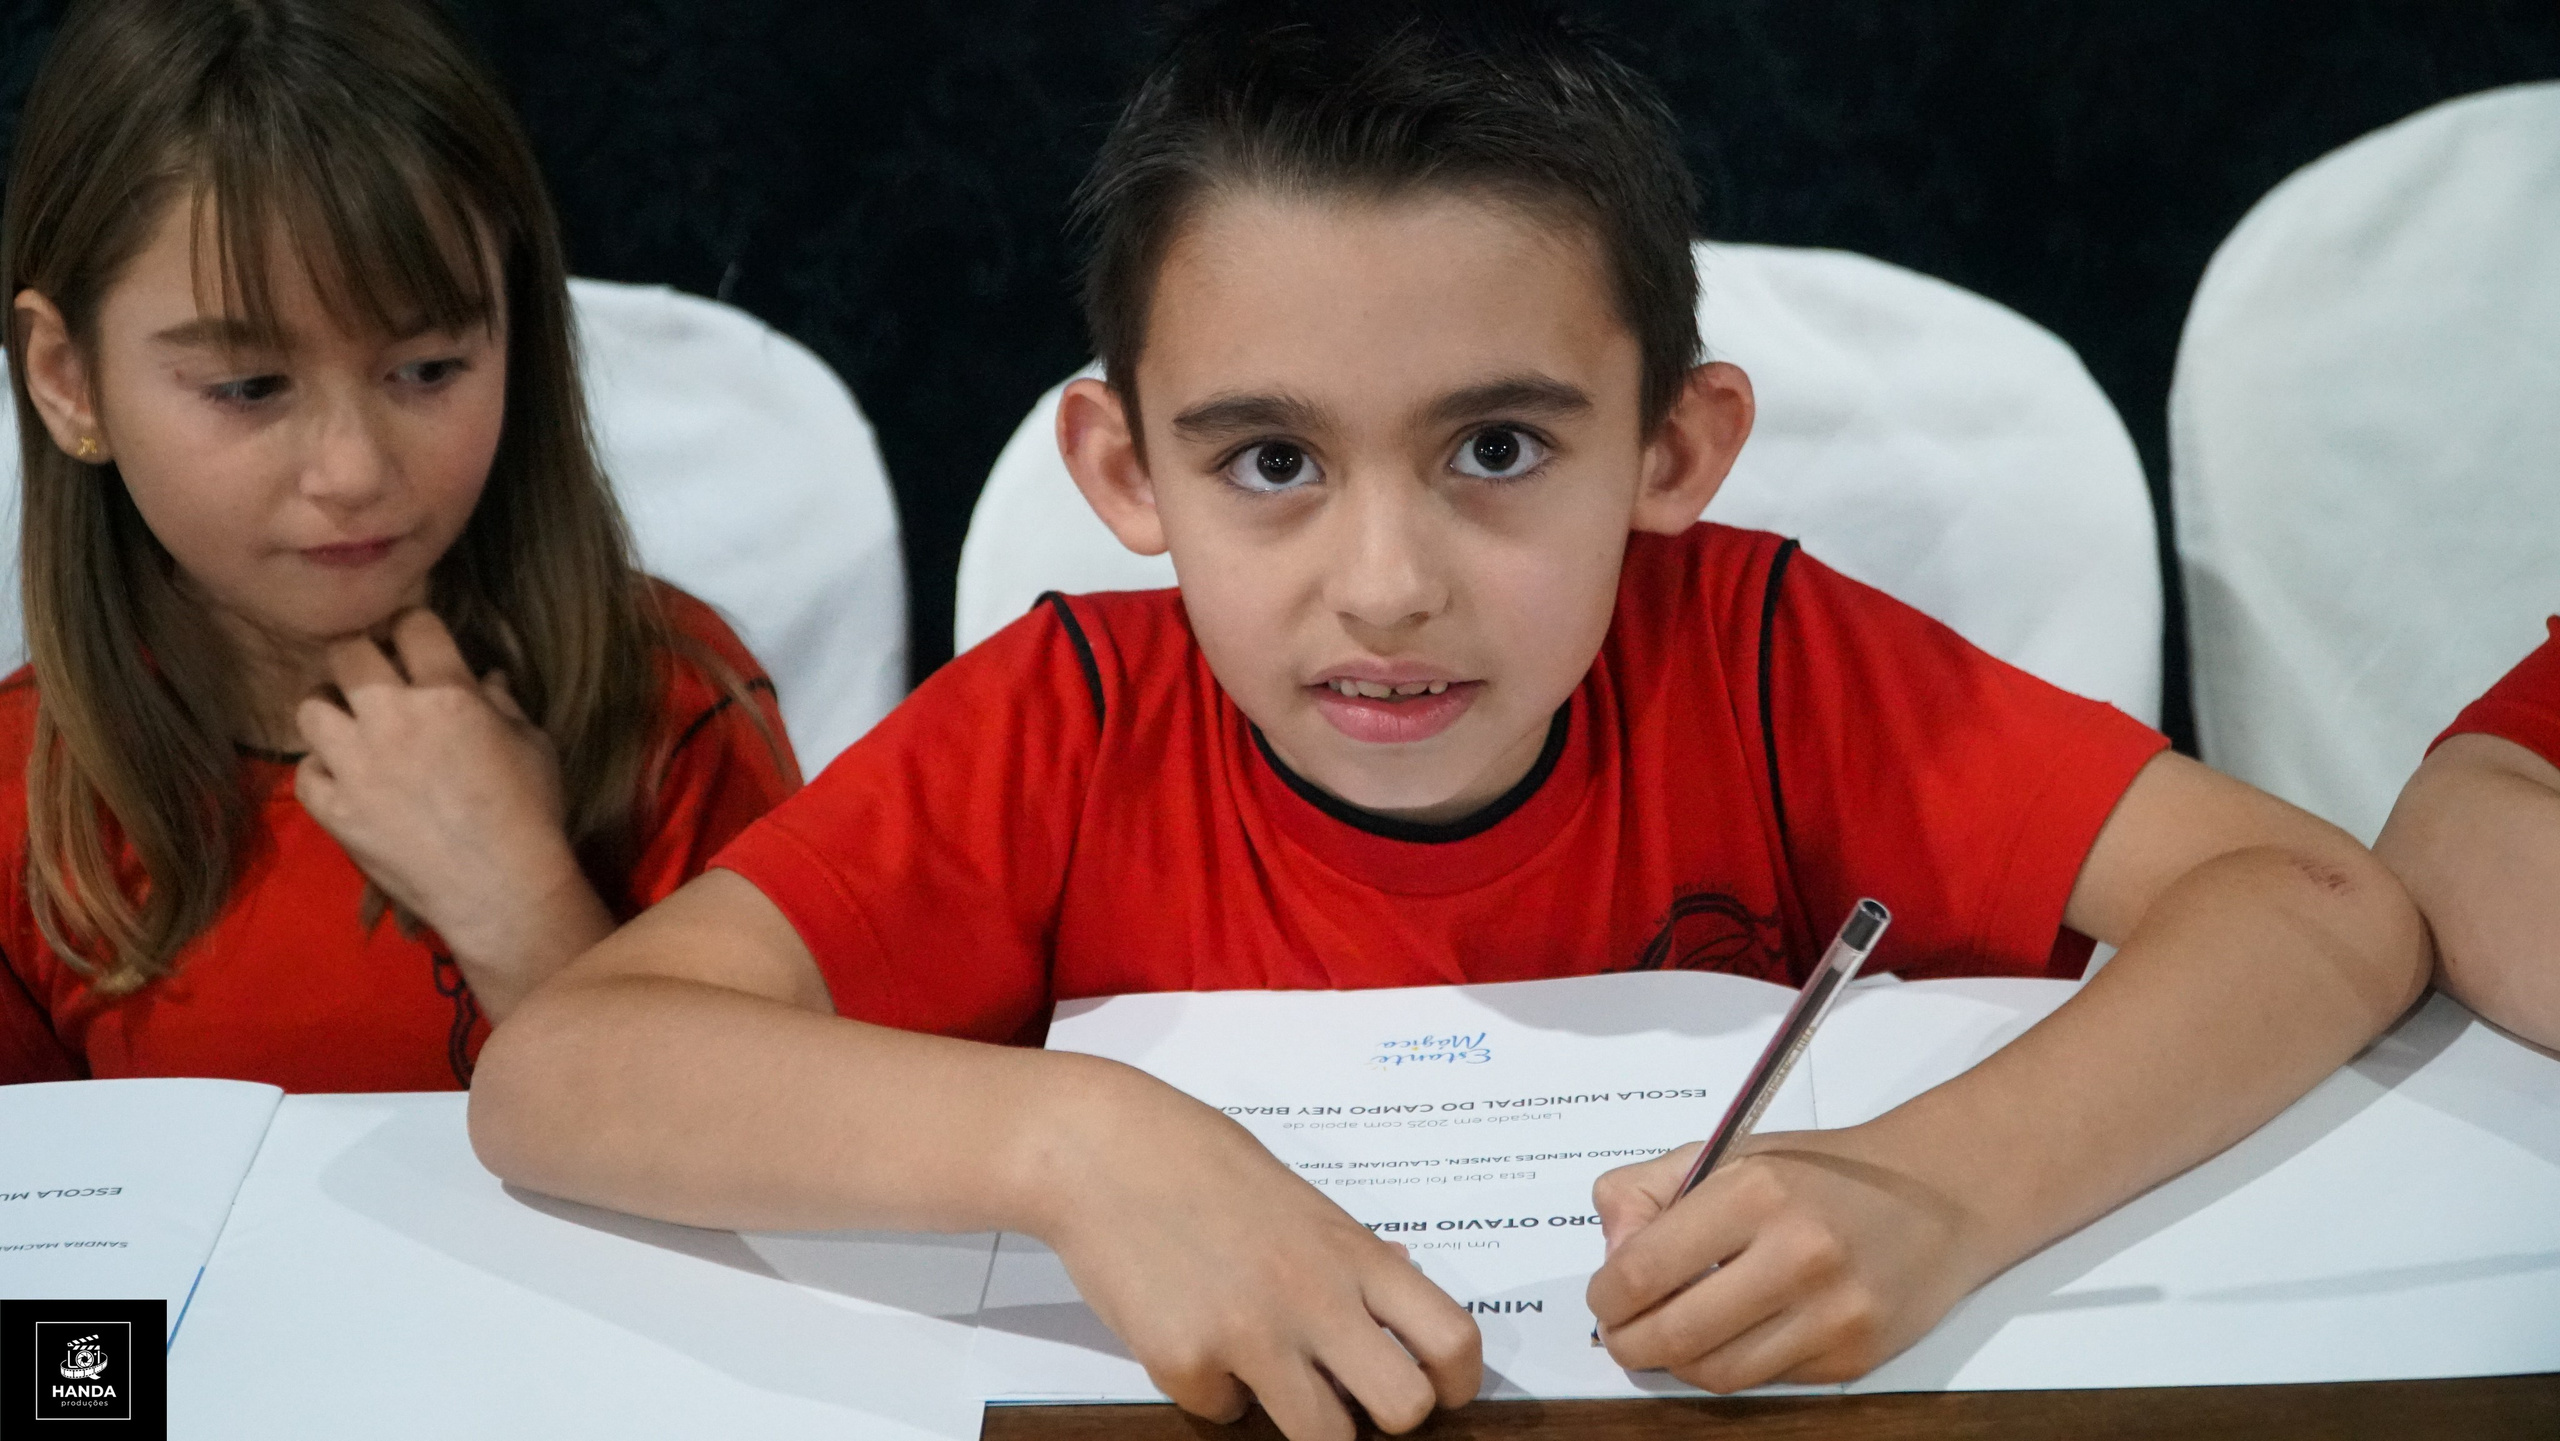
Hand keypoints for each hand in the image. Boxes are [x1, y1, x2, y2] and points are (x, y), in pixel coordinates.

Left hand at [295, 609, 612, 1017]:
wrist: (502, 890)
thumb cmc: (532, 812)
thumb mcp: (533, 745)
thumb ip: (503, 704)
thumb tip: (486, 678)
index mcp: (448, 695)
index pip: (412, 625)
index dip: (412, 626)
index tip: (415, 639)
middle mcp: (393, 719)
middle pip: (346, 654)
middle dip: (360, 657)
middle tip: (374, 676)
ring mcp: (355, 766)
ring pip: (310, 708)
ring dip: (332, 710)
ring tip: (351, 726)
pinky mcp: (334, 810)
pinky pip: (305, 771)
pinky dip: (322, 770)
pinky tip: (346, 778)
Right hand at [1031, 1062, 1480, 1439]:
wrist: (1098, 1150)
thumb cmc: (1196, 1160)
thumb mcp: (1296, 1198)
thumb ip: (1348, 1251)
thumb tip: (1400, 1277)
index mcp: (1350, 1252)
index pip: (1450, 1337)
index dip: (1456, 1383)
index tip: (1441, 1391)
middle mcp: (1313, 1298)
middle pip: (1403, 1409)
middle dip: (1385, 1419)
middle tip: (1351, 1395)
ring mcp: (1249, 1336)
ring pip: (1321, 1438)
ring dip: (1301, 1416)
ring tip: (1265, 1369)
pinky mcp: (1184, 1365)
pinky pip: (1221, 1413)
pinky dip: (1212, 1388)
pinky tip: (1188, 1329)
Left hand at [1584, 1128, 1990, 1391]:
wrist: (1936, 1199)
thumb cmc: (1819, 1173)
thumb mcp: (1729, 1152)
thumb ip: (1648, 1191)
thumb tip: (1610, 1256)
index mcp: (1756, 1192)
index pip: (1642, 1270)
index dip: (1605, 1295)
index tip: (1603, 1295)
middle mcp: (1798, 1255)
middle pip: (1673, 1336)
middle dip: (1628, 1342)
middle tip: (1621, 1331)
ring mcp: (1832, 1315)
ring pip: (1715, 1373)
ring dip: (1675, 1362)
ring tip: (1670, 1333)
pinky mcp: (1853, 1357)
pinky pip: (1764, 1381)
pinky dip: (1730, 1365)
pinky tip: (1731, 1333)